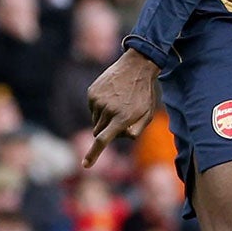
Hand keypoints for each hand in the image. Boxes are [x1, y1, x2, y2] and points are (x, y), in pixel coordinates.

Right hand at [84, 49, 160, 166]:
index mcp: (122, 118)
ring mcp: (98, 100)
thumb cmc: (144, 93)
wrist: (137, 65)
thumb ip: (134, 131)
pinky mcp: (92, 93)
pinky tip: (112, 96)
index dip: (93, 154)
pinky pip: (92, 108)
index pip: (103, 140)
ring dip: (104, 118)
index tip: (85, 165)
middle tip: (121, 119)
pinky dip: (100, 107)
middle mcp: (107, 110)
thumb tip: (120, 137)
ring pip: (95, 121)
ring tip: (119, 103)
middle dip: (107, 131)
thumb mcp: (147, 115)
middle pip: (98, 132)